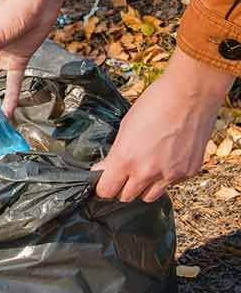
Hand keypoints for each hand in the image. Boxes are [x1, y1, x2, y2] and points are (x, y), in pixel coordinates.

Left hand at [92, 47, 233, 201]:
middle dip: (122, 187)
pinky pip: (171, 184)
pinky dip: (165, 177)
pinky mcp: (188, 172)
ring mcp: (170, 174)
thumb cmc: (154, 104)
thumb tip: (103, 169)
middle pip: (127, 197)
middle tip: (123, 174)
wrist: (190, 95)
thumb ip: (115, 154)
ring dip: (143, 187)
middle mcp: (147, 172)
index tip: (104, 181)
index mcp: (125, 159)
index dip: (103, 187)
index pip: (107, 190)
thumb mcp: (125, 127)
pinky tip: (166, 158)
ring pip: (149, 196)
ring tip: (144, 169)